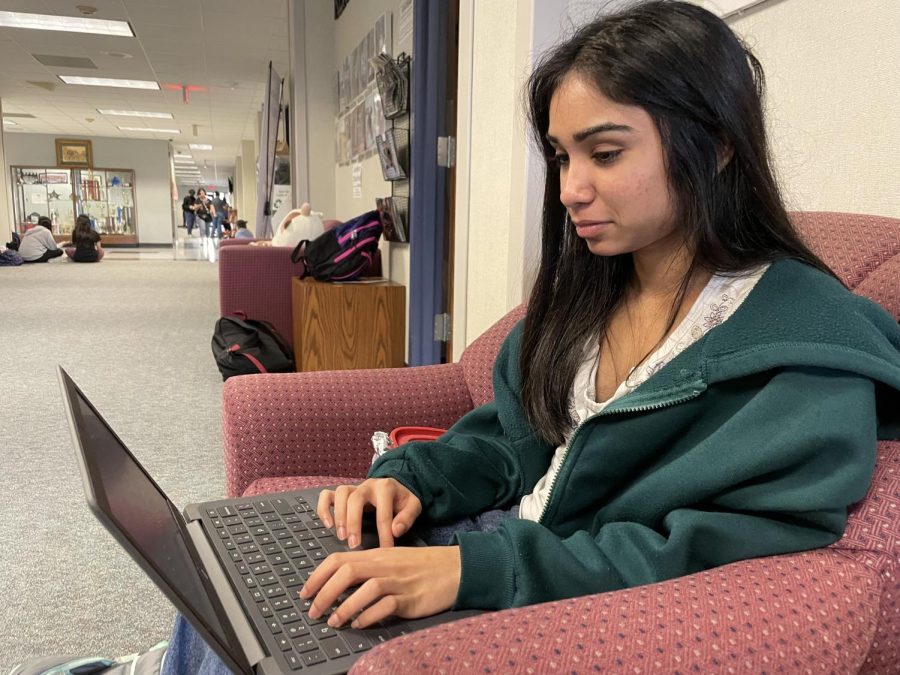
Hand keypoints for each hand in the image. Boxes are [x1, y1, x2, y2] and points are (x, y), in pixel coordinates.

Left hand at [299, 545, 460, 627]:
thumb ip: (368, 568)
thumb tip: (339, 583)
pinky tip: (359, 623)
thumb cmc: (422, 567)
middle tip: (313, 611)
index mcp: (377, 554)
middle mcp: (385, 565)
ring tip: (333, 621)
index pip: (339, 559)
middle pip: (347, 571)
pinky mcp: (411, 598)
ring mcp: (398, 581)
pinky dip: (369, 615)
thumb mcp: (392, 561)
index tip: (305, 592)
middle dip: (324, 592)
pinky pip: (386, 606)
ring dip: (344, 607)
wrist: (455, 568)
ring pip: (365, 588)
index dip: (318, 576)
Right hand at [317, 479, 420, 548]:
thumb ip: (408, 517)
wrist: (395, 487)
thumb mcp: (413, 506)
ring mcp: (354, 487)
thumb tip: (396, 530)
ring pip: (340, 494)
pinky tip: (327, 524)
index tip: (383, 550)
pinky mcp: (343, 493)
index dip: (384, 533)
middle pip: (355, 499)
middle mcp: (368, 485)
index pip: (383, 512)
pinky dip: (323, 508)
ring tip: (341, 536)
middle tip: (354, 544)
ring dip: (339, 516)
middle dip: (354, 523)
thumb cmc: (402, 500)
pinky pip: (327, 495)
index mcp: (386, 488)